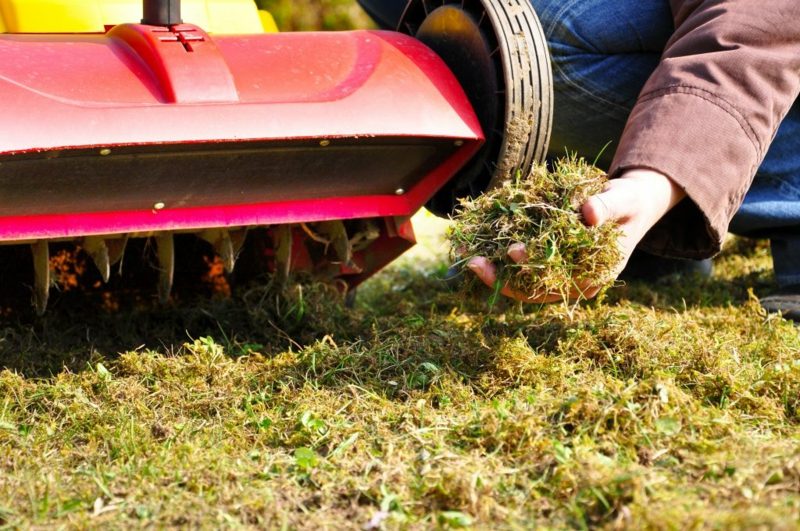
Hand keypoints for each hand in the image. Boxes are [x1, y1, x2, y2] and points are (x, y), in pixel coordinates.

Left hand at [467, 169, 686, 302]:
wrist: (630, 203)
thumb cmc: (630, 203)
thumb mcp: (624, 202)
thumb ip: (606, 208)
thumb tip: (587, 212)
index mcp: (592, 278)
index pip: (556, 283)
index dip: (532, 271)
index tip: (511, 251)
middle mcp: (570, 282)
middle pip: (529, 288)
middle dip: (499, 278)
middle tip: (472, 261)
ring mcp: (556, 272)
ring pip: (518, 279)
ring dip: (490, 269)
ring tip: (463, 255)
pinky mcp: (545, 258)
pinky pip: (517, 262)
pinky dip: (495, 253)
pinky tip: (473, 244)